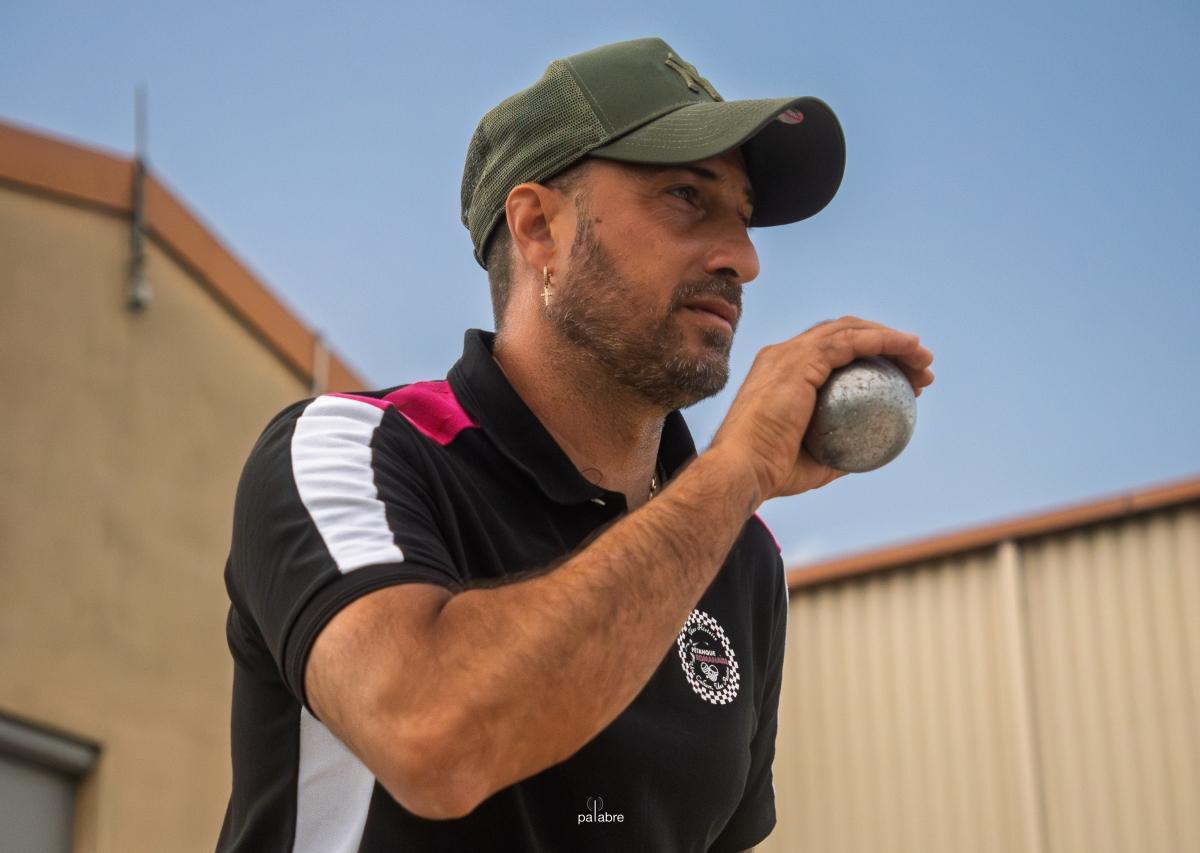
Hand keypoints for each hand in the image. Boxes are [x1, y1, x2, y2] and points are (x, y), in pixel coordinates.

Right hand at [710, 316, 934, 502]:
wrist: (741, 471)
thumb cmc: (771, 473)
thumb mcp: (812, 460)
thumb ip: (836, 450)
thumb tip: (865, 453)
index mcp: (781, 373)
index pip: (831, 351)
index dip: (869, 356)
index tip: (901, 380)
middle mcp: (782, 355)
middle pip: (843, 333)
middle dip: (885, 343)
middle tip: (918, 368)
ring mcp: (789, 354)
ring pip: (851, 330)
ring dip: (892, 339)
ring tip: (923, 360)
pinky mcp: (799, 360)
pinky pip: (852, 342)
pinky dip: (885, 341)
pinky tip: (911, 352)